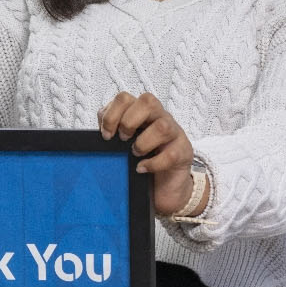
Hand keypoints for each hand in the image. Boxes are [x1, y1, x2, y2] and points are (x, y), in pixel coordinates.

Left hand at [98, 91, 204, 217]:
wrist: (163, 188)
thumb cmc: (141, 162)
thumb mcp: (122, 146)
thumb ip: (112, 134)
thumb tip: (101, 131)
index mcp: (141, 113)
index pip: (125, 98)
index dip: (112, 114)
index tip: (106, 135)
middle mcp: (159, 118)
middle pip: (148, 101)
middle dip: (129, 121)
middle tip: (123, 139)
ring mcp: (174, 133)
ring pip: (163, 126)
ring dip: (143, 142)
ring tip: (135, 154)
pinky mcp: (184, 152)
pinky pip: (171, 154)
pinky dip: (153, 164)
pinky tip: (143, 168)